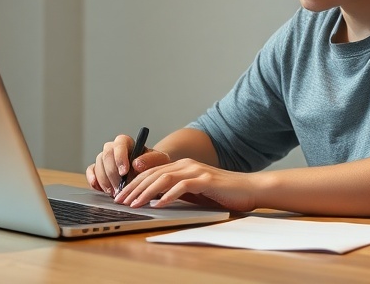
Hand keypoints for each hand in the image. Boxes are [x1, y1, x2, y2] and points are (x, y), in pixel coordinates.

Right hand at [86, 135, 170, 195]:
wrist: (149, 174)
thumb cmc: (154, 165)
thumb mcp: (159, 160)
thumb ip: (150, 159)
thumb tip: (136, 163)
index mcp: (127, 142)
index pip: (119, 143)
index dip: (120, 157)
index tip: (124, 172)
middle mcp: (113, 148)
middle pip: (106, 155)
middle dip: (112, 173)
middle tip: (120, 188)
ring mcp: (104, 159)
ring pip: (98, 165)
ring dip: (105, 180)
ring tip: (115, 193)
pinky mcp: (98, 169)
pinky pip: (91, 171)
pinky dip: (92, 179)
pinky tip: (98, 187)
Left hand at [113, 158, 257, 211]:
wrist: (248, 189)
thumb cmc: (222, 193)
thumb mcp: (194, 192)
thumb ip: (177, 191)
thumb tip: (154, 199)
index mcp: (182, 166)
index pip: (151, 173)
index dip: (134, 183)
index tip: (122, 196)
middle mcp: (186, 165)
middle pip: (153, 174)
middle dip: (134, 188)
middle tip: (121, 201)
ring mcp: (196, 171)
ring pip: (163, 179)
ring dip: (146, 192)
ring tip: (134, 204)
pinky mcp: (205, 180)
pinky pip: (182, 187)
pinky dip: (168, 196)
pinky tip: (158, 204)